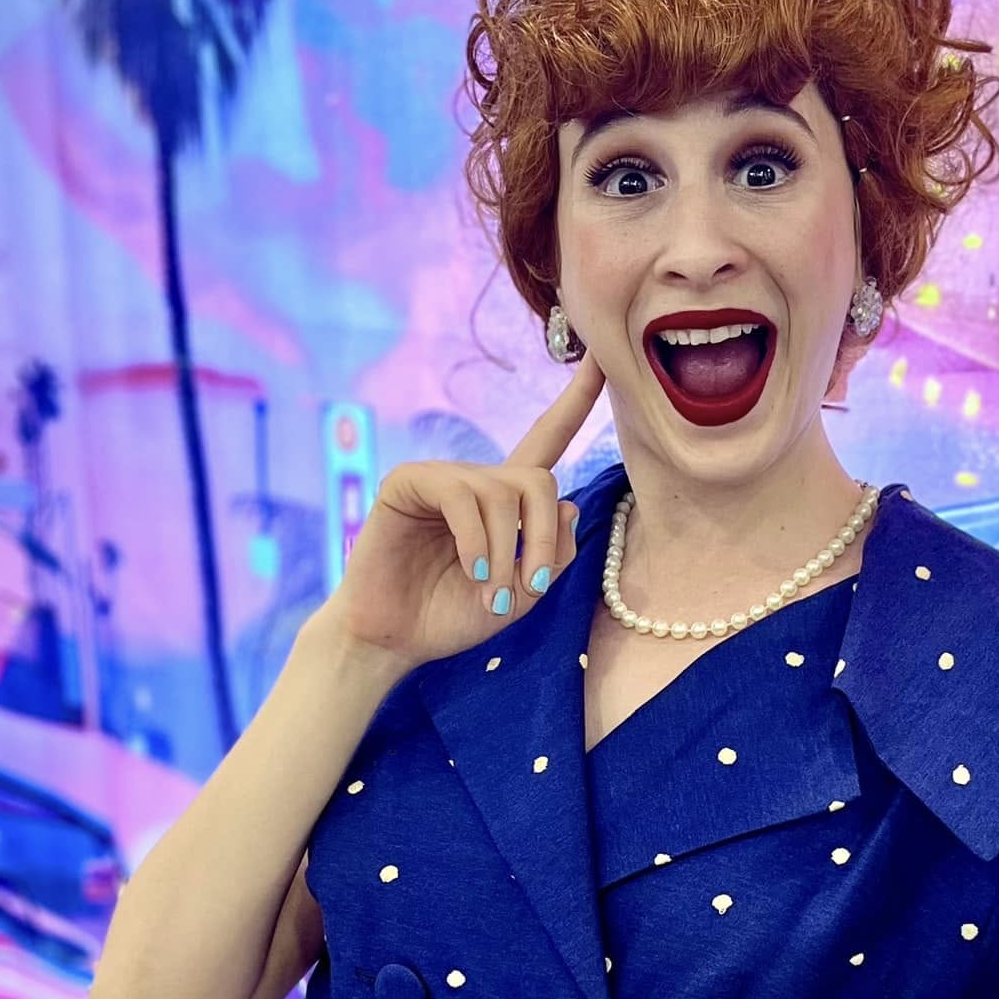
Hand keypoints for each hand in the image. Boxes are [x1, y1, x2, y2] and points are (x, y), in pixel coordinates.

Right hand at [315, 347, 606, 671]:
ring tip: (492, 594)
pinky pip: (463, 499)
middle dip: (545, 537)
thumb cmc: (451, 616)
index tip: (605, 359)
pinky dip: (477, 543)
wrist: (394, 639)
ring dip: (508, 553)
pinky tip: (472, 573)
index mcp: (507, 501)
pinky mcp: (409, 483)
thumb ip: (553, 553)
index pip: (548, 440)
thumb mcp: (521, 595)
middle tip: (531, 586)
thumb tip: (569, 505)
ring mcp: (443, 478)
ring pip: (504, 493)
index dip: (576, 400)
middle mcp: (478, 481)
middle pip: (539, 480)